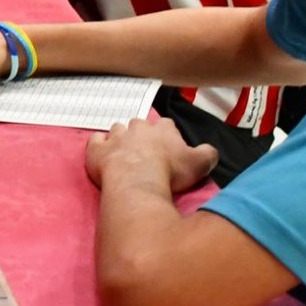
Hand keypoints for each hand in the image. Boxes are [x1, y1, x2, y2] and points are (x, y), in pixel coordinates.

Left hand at [83, 117, 217, 194]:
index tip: (167, 148)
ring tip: (123, 153)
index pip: (166, 125)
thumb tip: (210, 151)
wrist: (137, 180)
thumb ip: (208, 154)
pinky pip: (95, 141)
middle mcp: (138, 127)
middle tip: (145, 151)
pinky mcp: (97, 149)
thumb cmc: (170, 171)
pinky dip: (98, 145)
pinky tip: (101, 153)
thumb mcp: (200, 164)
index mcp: (162, 129)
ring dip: (120, 138)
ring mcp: (115, 136)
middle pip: (139, 124)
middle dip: (141, 134)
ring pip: (116, 130)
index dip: (167, 135)